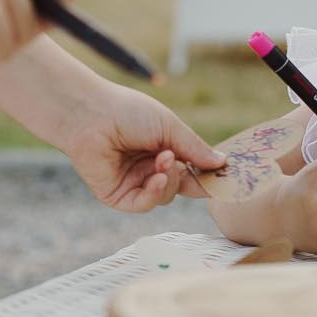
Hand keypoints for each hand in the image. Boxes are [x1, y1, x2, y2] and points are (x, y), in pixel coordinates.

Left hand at [57, 82, 225, 212]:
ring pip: (166, 196)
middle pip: (182, 186)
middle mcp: (150, 168)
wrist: (91, 115)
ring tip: (163, 159)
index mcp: (163, 149)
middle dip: (191, 178)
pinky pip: (144, 204)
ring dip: (170, 180)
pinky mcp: (118, 196)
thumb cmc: (128, 112)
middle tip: (195, 167)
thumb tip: (223, 163)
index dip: (207, 174)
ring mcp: (134, 183)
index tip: (225, 177)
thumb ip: (195, 148)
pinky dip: (154, 193)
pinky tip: (156, 177)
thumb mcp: (169, 127)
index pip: (192, 169)